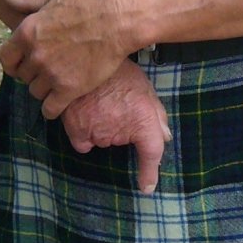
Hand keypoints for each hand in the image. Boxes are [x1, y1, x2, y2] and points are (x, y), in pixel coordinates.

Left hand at [0, 0, 132, 118]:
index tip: (20, 65)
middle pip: (23, 76)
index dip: (12, 63)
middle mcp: (36, 56)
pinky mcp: (69, 89)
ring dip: (44, 89)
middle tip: (48, 69)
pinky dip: (52, 109)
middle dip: (33, 74)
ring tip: (57, 81)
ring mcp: (52, 74)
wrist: (118, 20)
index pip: (5, 58)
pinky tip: (59, 102)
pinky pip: (50, 109)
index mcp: (27, 33)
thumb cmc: (87, 4)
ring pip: (36, 92)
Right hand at [61, 61, 171, 194]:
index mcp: (143, 119)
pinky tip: (85, 113)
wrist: (90, 55)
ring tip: (99, 104)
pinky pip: (82, 142)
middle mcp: (121, 131)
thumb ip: (156, 114)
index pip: (151, 152)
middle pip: (121, 141)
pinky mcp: (77, 130)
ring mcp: (98, 133)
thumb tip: (164, 137)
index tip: (147, 187)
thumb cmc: (120, 72)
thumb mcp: (145, 88)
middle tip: (116, 105)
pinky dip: (83, 132)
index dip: (149, 174)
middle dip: (120, 129)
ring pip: (101, 141)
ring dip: (100, 128)